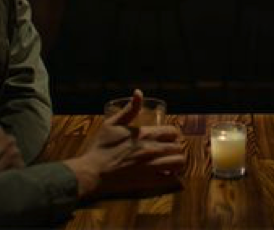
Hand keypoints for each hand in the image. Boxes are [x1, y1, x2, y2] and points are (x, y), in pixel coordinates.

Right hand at [64, 90, 186, 199]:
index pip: (173, 131)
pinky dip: (173, 177)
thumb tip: (138, 92)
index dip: (172, 134)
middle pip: (178, 146)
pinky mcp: (150, 182)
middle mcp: (153, 149)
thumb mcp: (113, 123)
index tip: (168, 138)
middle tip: (169, 151)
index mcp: (145, 134)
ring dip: (177, 161)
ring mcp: (153, 166)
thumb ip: (129, 109)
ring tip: (170, 162)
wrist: (94, 172)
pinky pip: (172, 180)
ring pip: (180, 162)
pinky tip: (166, 175)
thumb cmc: (101, 147)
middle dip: (175, 147)